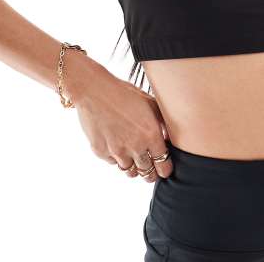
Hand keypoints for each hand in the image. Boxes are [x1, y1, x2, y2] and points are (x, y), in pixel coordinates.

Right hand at [67, 55, 172, 181]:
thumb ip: (162, 122)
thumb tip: (168, 136)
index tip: (164, 169)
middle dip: (151, 172)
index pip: (164, 165)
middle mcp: (135, 146)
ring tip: (134, 158)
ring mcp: (117, 151)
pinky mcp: (101, 152)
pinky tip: (116, 145)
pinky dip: (116, 157)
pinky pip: (112, 162)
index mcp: (151, 134)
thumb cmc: (123, 93)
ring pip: (129, 171)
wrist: (95, 90)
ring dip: (134, 166)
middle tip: (151, 169)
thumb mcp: (149, 103)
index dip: (165, 169)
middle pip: (147, 173)